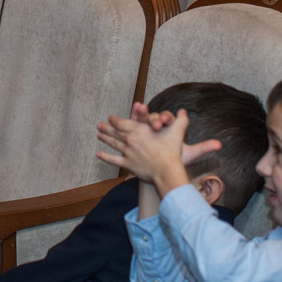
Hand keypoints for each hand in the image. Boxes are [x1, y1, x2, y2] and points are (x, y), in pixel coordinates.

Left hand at [96, 106, 221, 190]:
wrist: (167, 170)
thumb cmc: (172, 150)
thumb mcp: (177, 131)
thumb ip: (180, 120)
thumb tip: (183, 111)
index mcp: (139, 130)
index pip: (123, 122)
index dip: (115, 120)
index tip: (111, 118)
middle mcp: (130, 140)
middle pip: (115, 132)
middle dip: (107, 128)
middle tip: (100, 125)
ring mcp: (128, 152)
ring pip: (113, 144)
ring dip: (105, 138)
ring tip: (98, 135)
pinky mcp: (128, 164)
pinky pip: (114, 160)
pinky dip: (105, 157)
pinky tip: (98, 154)